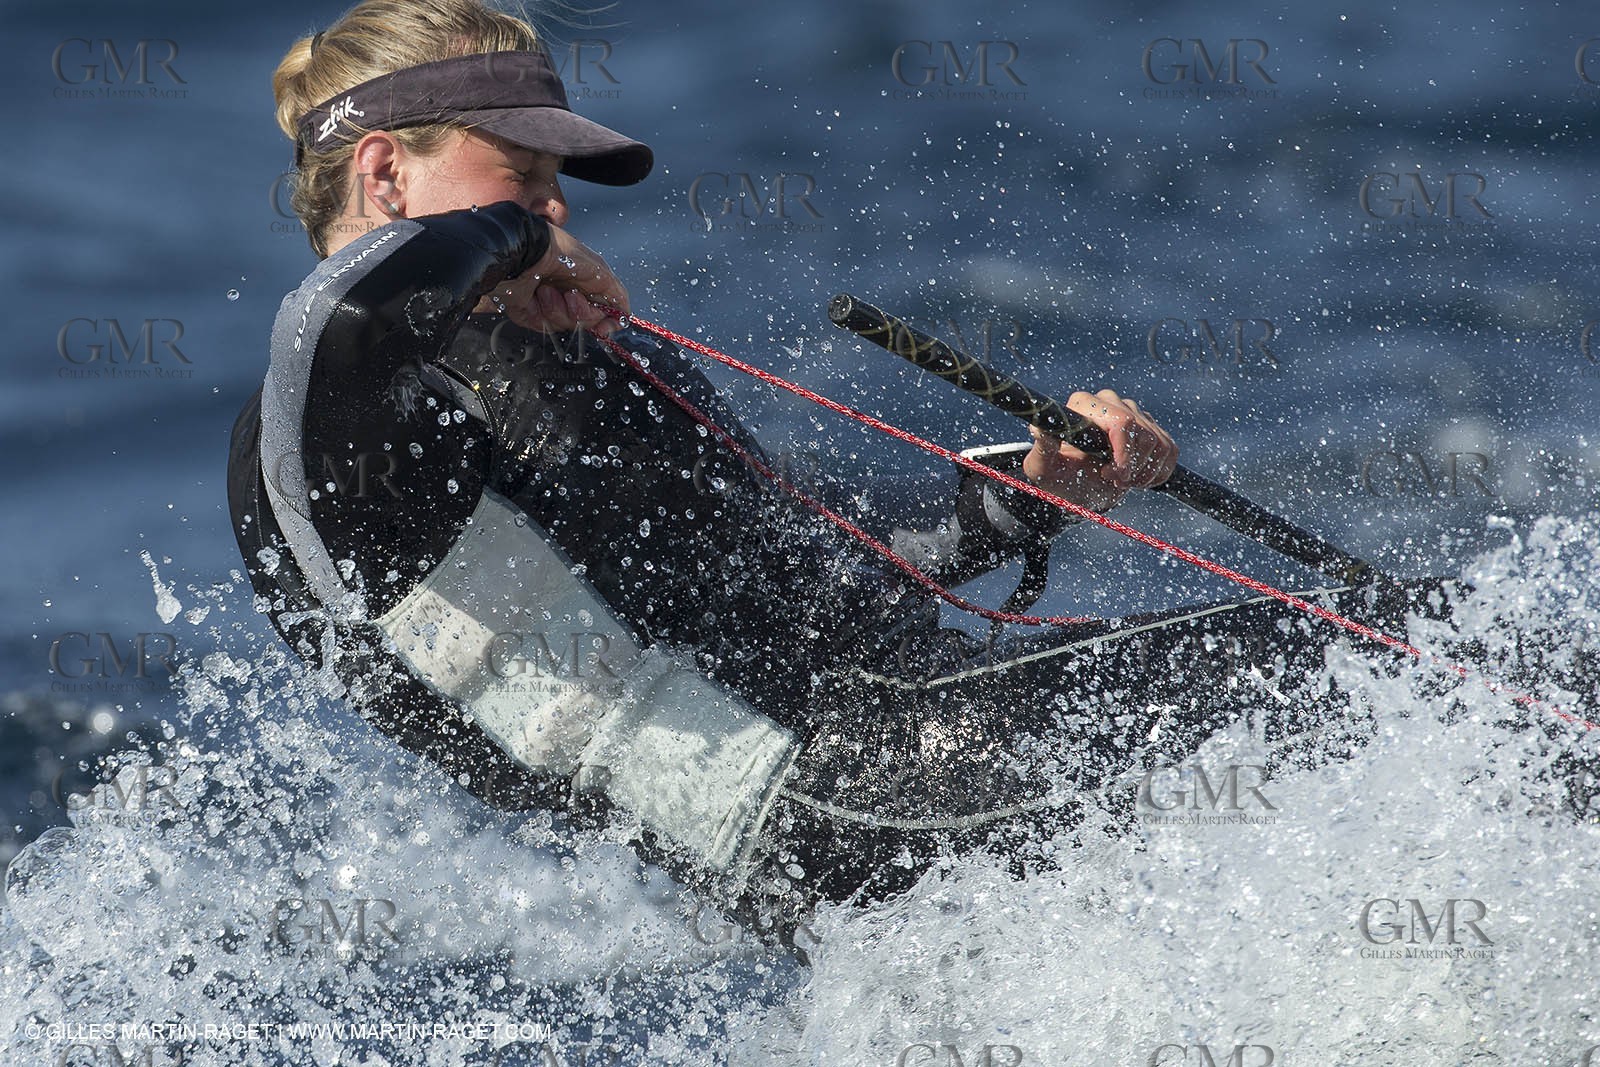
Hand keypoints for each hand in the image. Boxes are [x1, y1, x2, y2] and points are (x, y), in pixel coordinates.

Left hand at [476, 222, 629, 336]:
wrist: (519, 250)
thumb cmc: (557, 251)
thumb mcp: (597, 269)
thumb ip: (615, 292)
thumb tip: (624, 315)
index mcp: (588, 283)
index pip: (606, 313)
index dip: (607, 322)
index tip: (604, 327)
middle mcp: (571, 295)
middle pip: (588, 324)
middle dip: (580, 313)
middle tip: (570, 296)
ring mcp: (551, 305)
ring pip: (566, 327)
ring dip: (557, 309)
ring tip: (545, 289)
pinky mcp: (530, 313)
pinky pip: (544, 327)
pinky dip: (539, 313)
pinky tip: (533, 296)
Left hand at [1021, 389, 1176, 512]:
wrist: (1076, 488)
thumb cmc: (1057, 477)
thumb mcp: (1043, 468)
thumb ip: (1042, 448)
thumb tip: (1040, 428)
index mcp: (1084, 405)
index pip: (1121, 422)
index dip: (1124, 453)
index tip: (1113, 476)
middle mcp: (1110, 400)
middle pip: (1143, 434)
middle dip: (1133, 466)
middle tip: (1114, 482)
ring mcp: (1133, 412)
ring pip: (1159, 443)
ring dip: (1144, 472)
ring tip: (1121, 482)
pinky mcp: (1151, 427)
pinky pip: (1170, 450)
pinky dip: (1158, 472)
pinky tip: (1137, 479)